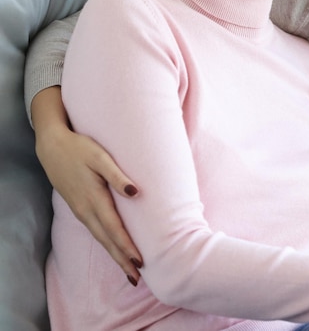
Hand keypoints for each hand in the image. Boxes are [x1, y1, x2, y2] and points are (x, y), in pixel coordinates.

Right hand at [32, 87, 142, 283]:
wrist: (52, 147)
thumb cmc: (80, 148)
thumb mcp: (100, 157)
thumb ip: (117, 176)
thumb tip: (135, 193)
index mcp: (94, 198)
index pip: (114, 228)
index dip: (126, 246)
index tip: (139, 262)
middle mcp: (86, 209)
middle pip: (107, 240)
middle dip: (121, 259)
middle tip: (136, 279)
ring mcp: (81, 210)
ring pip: (100, 238)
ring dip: (114, 254)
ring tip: (128, 270)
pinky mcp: (79, 207)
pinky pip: (95, 231)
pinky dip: (106, 243)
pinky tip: (113, 248)